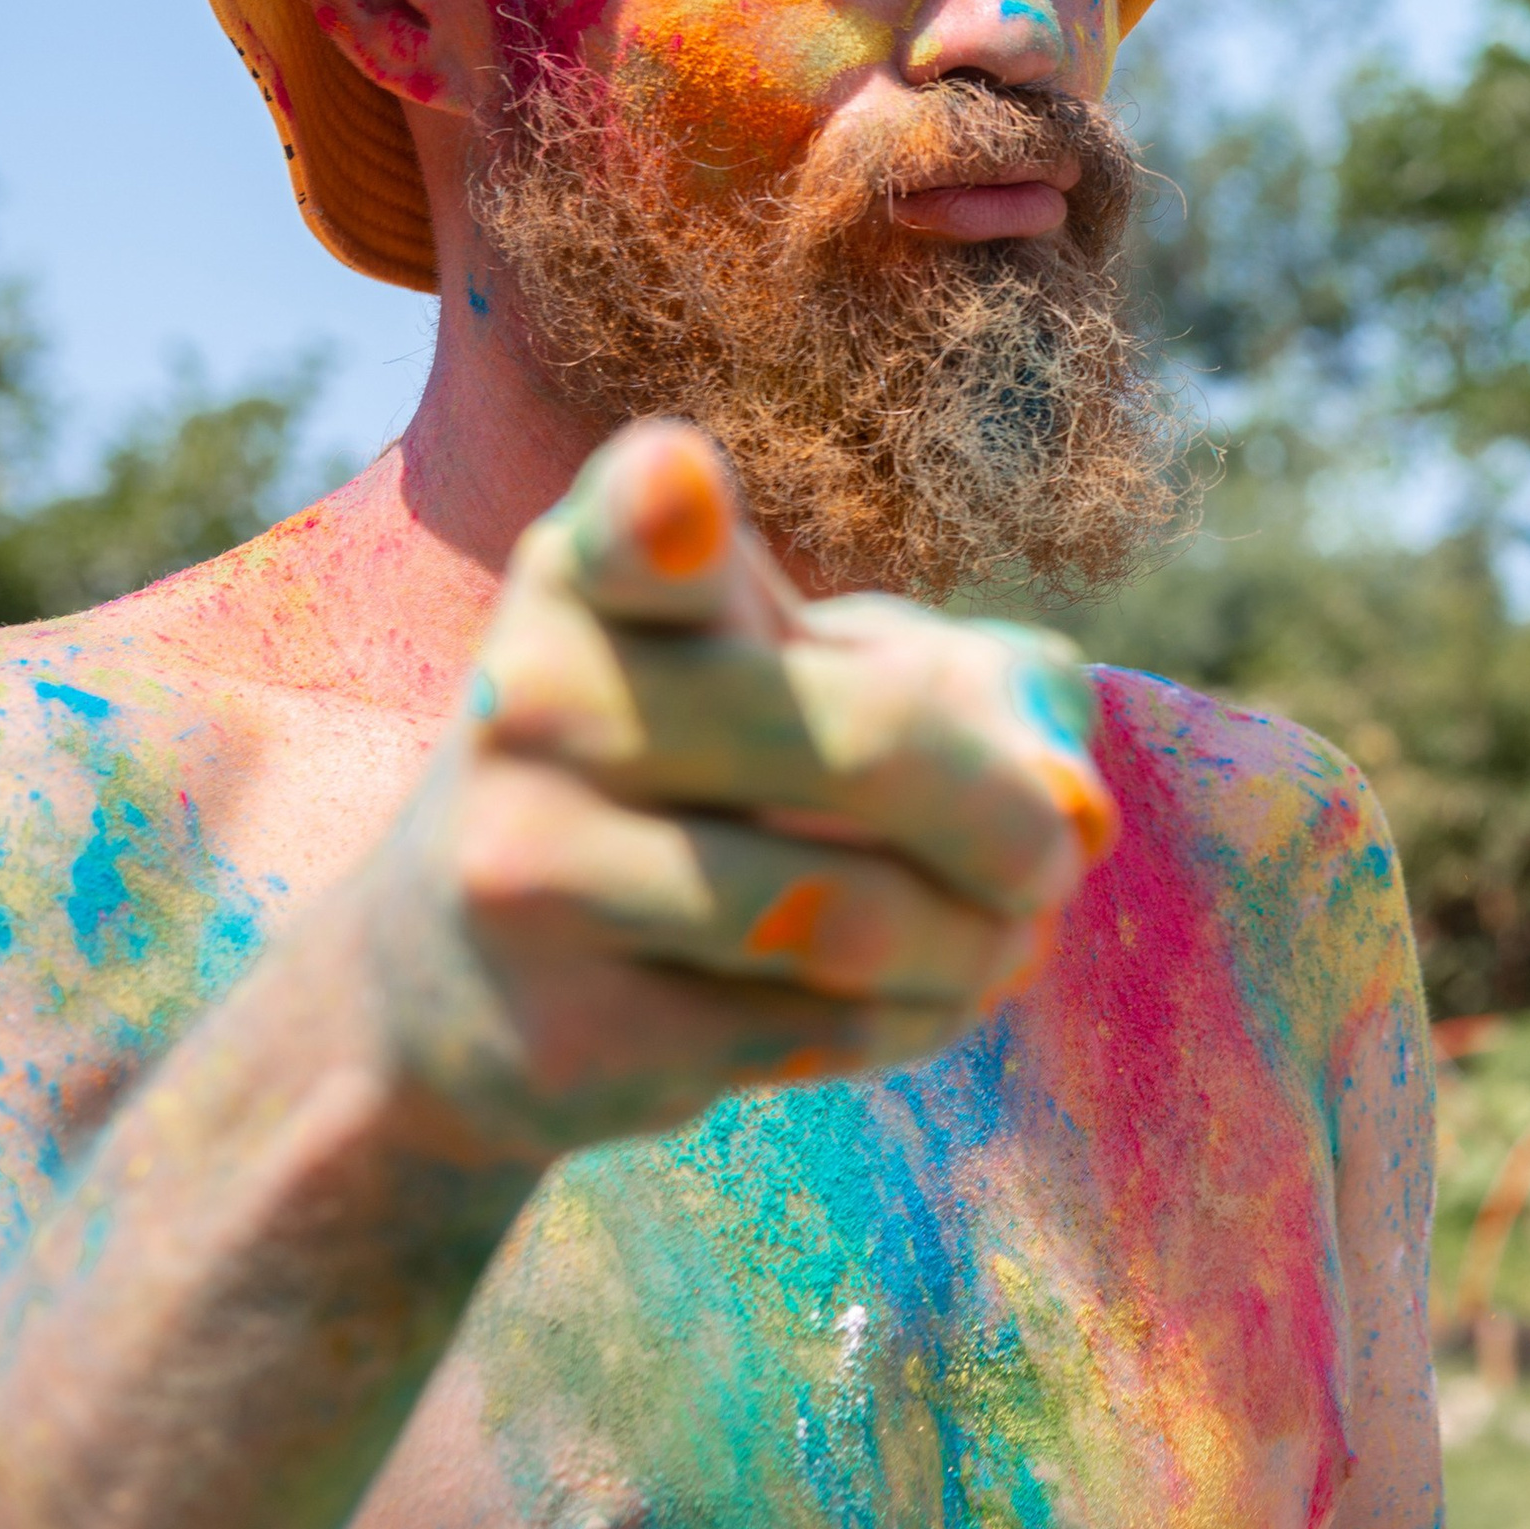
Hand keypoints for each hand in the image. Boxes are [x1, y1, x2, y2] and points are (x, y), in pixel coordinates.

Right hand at [360, 420, 1114, 1160]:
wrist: (449, 982)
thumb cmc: (683, 776)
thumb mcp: (781, 679)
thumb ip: (953, 689)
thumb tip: (1080, 804)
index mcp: (589, 574)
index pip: (628, 529)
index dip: (660, 511)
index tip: (683, 493)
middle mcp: (535, 703)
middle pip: (865, 744)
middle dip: (1014, 816)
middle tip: (1060, 850)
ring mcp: (532, 875)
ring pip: (861, 918)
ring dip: (982, 940)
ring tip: (1005, 932)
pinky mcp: (570, 1035)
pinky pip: (827, 1030)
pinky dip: (921, 1017)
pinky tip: (921, 994)